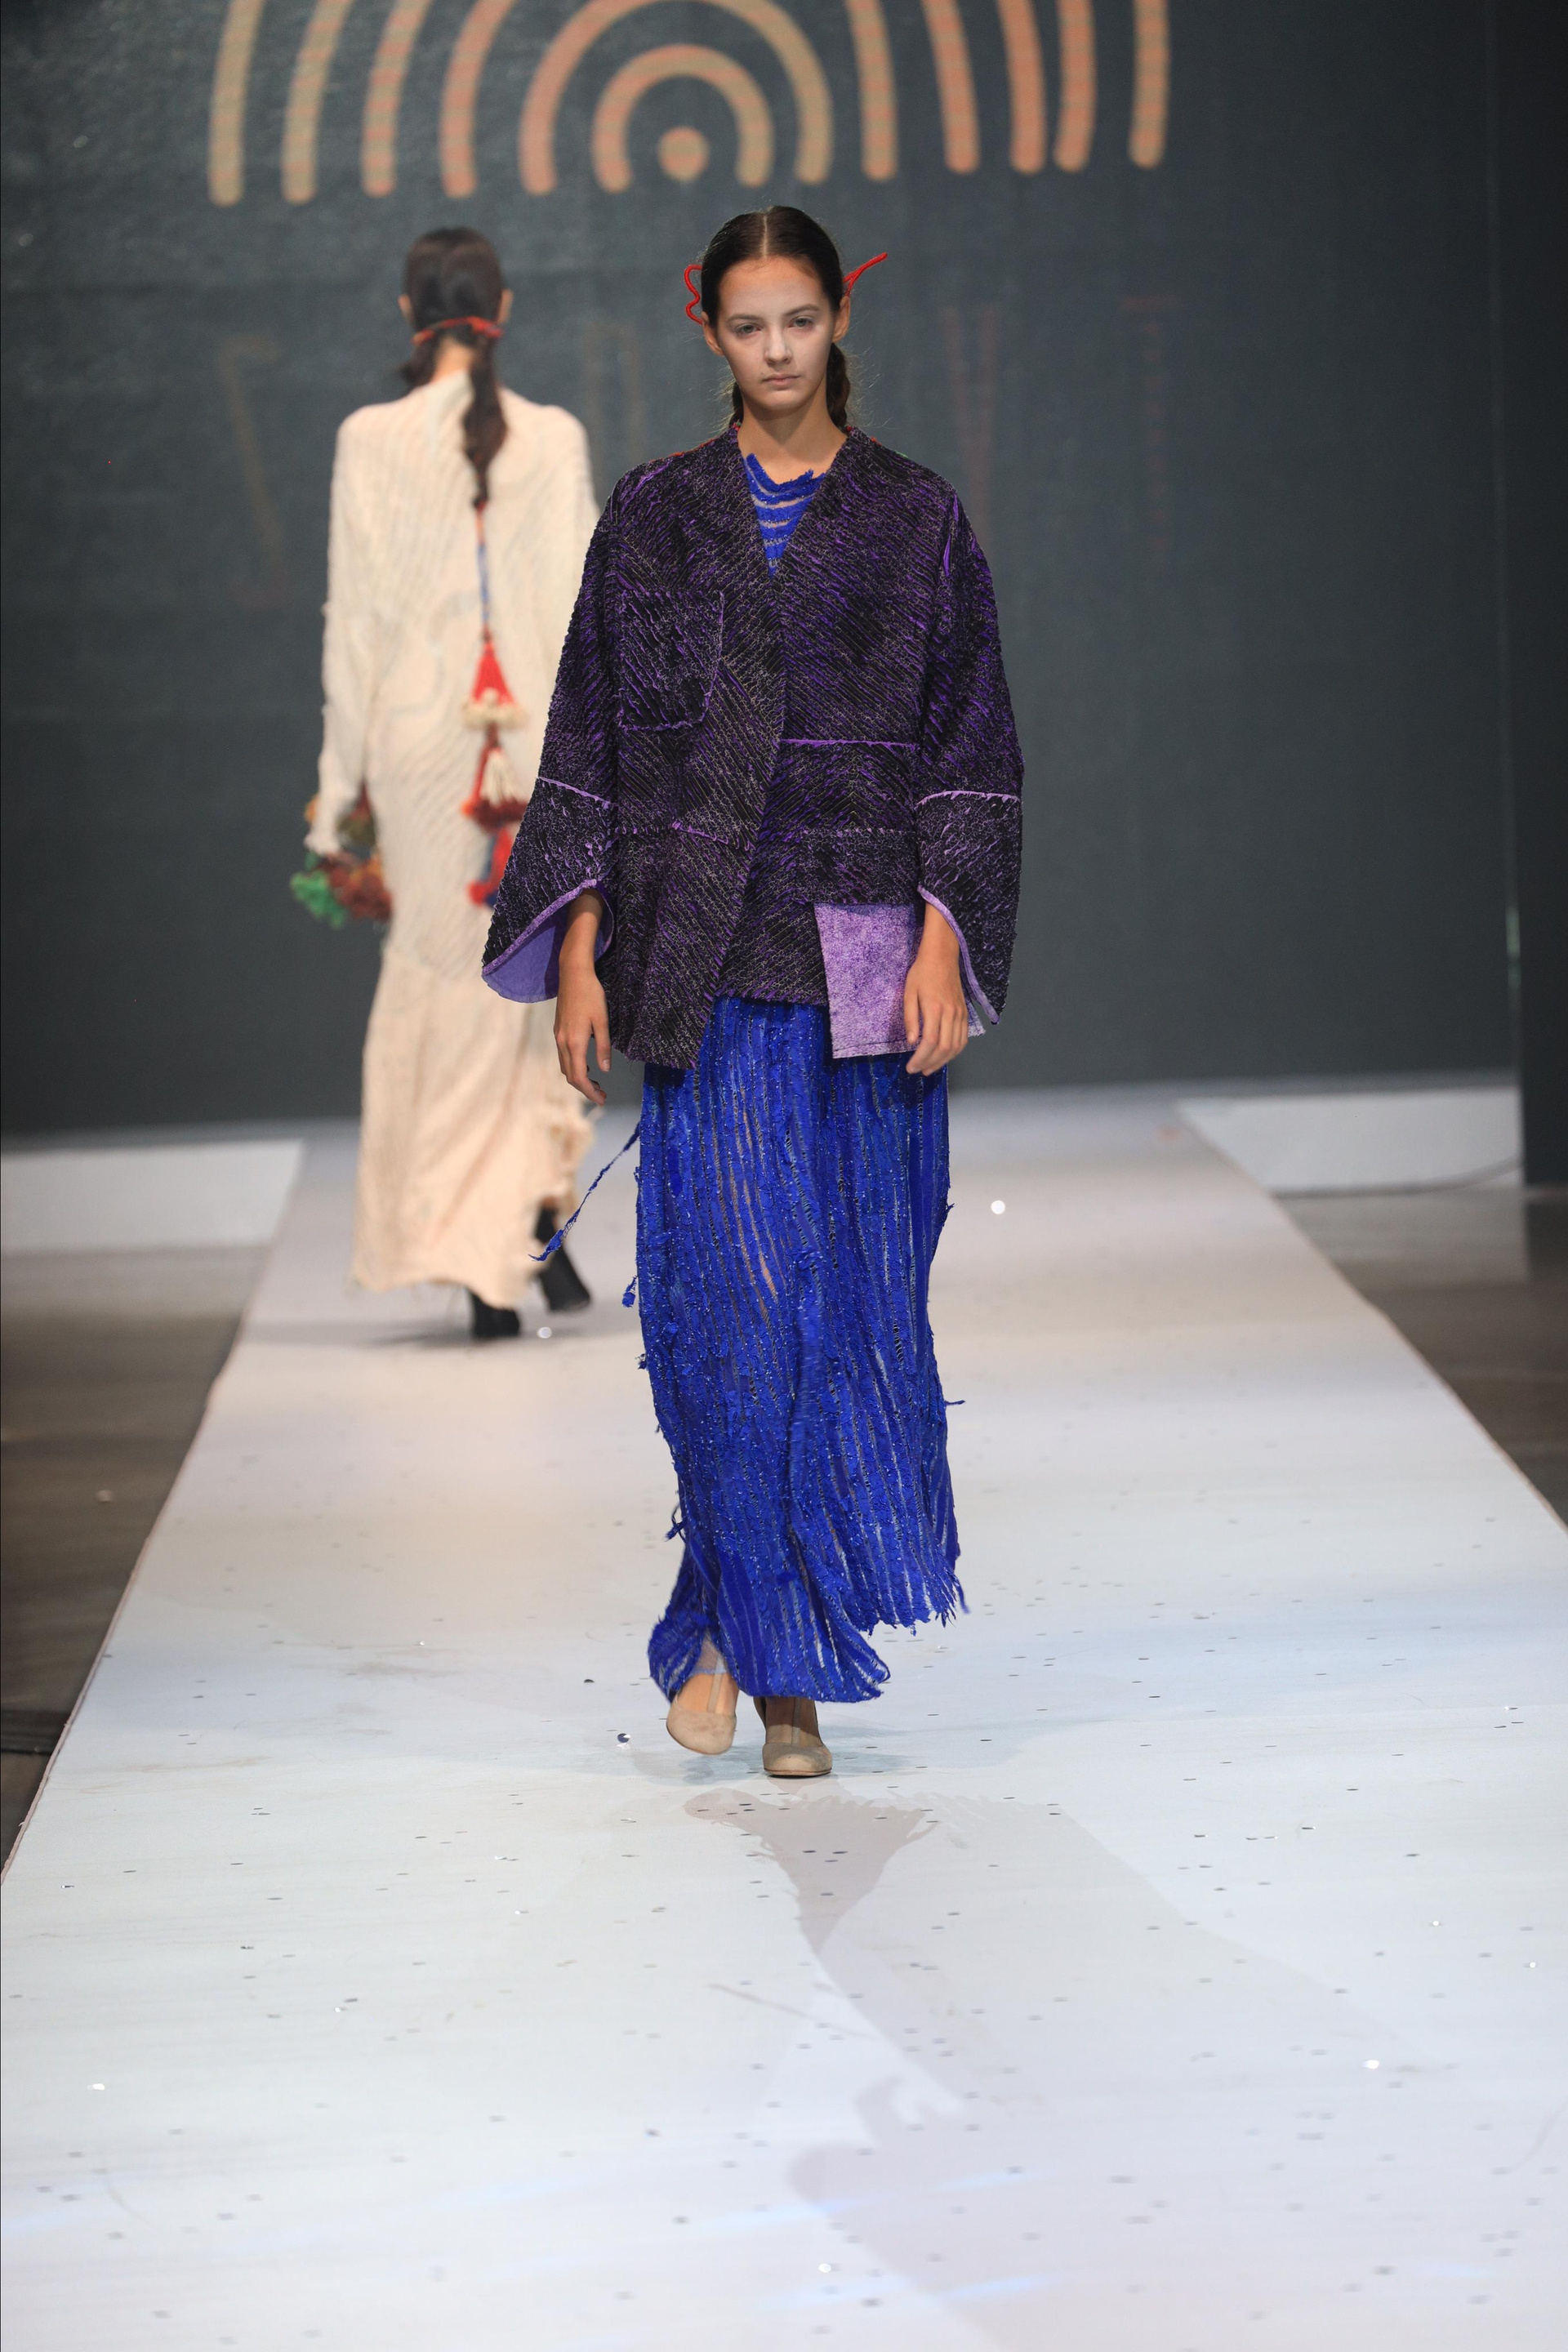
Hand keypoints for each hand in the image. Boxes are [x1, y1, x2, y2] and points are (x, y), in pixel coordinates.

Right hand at [554, 892, 610, 1105]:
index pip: (579, 1076)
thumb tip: (605, 1070)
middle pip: (570, 1075)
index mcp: (574, 1042)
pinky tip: (587, 1064)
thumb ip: (602, 1046)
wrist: (573, 974)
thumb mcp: (602, 1021)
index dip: (590, 1092)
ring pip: (565, 1066)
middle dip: (585, 1088)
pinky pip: (564, 1055)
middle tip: (602, 1094)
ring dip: (579, 1077)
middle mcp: (562, 1042)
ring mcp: (558, 1036)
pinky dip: (574, 1066)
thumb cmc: (591, 995)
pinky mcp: (558, 1030)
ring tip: (596, 1082)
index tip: (602, 1099)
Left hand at [904, 902, 968, 1076]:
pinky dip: (955, 1051)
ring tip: (929, 1067)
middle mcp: (950, 1013)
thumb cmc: (922, 972)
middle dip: (930, 1063)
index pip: (929, 1042)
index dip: (920, 1058)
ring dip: (943, 1061)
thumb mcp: (909, 993)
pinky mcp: (965, 1013)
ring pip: (956, 1046)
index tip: (911, 1067)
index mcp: (934, 1009)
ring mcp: (960, 1014)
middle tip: (918, 1070)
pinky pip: (963, 1038)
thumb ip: (910, 1018)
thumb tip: (911, 1042)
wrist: (942, 956)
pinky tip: (944, 1055)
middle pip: (944, 1048)